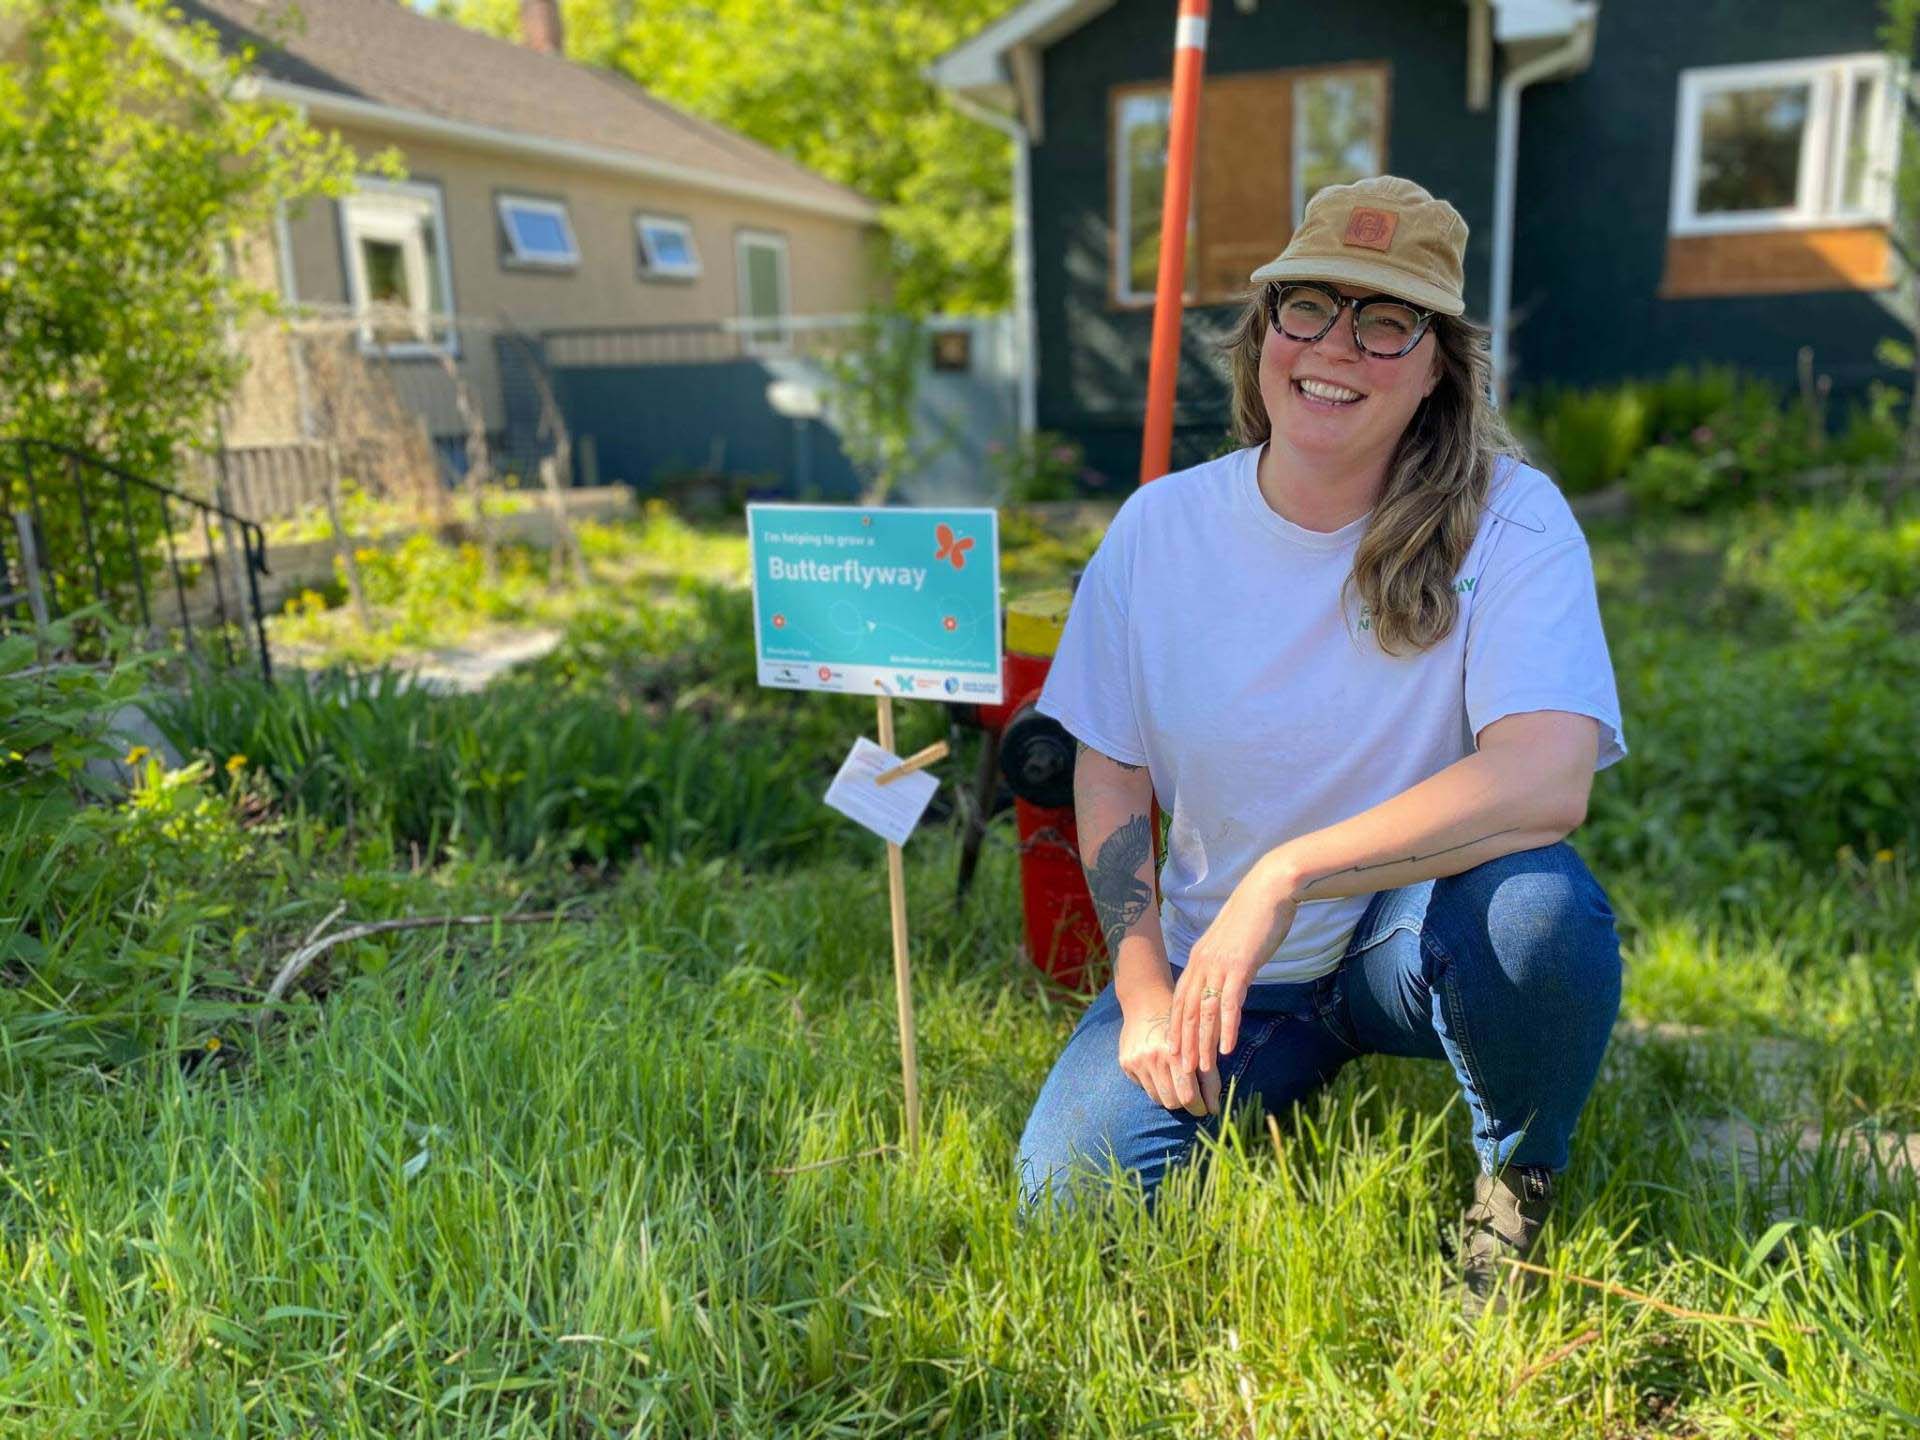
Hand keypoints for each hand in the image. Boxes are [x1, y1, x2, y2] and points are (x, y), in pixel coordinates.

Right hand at [1117, 994, 1220, 1116]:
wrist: (1145, 1000)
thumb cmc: (1181, 1021)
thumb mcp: (1198, 1042)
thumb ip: (1208, 1074)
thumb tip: (1214, 1108)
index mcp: (1175, 1052)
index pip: (1188, 1095)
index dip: (1201, 1107)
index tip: (1209, 1109)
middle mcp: (1153, 1058)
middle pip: (1173, 1101)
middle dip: (1188, 1106)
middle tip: (1197, 1102)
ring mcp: (1137, 1061)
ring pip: (1158, 1098)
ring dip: (1172, 1097)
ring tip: (1181, 1088)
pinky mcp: (1126, 1063)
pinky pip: (1144, 1087)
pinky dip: (1156, 1086)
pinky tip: (1161, 1072)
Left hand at [1170, 857, 1299, 1071]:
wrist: (1269, 889)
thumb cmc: (1254, 915)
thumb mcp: (1230, 943)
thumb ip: (1222, 963)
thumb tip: (1223, 981)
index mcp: (1198, 958)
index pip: (1180, 1000)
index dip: (1175, 1028)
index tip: (1173, 1052)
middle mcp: (1202, 963)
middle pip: (1188, 1011)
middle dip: (1184, 1044)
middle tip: (1182, 1071)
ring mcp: (1219, 965)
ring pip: (1206, 1013)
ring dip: (1204, 1044)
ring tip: (1203, 1069)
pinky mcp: (1240, 966)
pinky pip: (1230, 1003)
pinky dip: (1227, 1028)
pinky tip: (1227, 1049)